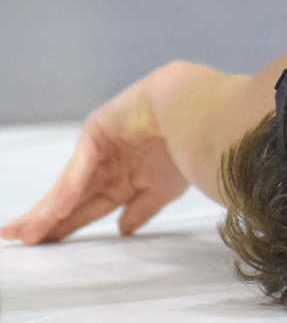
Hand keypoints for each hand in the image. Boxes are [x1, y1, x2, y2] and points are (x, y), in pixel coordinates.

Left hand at [2, 79, 187, 243]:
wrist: (194, 111)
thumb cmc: (186, 145)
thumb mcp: (164, 189)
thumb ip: (142, 208)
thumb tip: (123, 229)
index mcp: (124, 180)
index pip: (89, 208)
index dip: (67, 226)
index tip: (46, 244)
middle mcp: (108, 166)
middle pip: (70, 198)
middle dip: (46, 219)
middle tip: (20, 239)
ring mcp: (100, 148)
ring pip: (69, 184)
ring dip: (49, 208)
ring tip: (28, 230)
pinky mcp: (97, 131)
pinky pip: (82, 165)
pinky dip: (72, 187)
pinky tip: (60, 209)